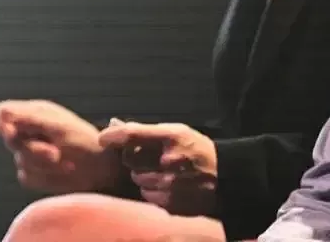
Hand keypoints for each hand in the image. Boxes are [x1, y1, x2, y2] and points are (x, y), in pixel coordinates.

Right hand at [0, 99, 121, 193]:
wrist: (103, 171)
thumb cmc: (85, 143)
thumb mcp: (59, 127)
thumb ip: (29, 119)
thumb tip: (2, 114)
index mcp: (35, 113)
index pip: (3, 112)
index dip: (0, 122)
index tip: (11, 133)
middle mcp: (29, 132)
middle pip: (11, 140)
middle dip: (34, 150)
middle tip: (56, 155)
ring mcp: (30, 153)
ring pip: (20, 161)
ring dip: (45, 165)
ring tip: (67, 163)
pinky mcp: (33, 172)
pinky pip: (27, 177)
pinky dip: (45, 177)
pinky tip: (62, 172)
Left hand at [97, 119, 217, 215]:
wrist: (226, 178)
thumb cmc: (198, 151)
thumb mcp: (178, 132)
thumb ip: (147, 131)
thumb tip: (115, 125)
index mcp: (172, 137)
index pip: (133, 134)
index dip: (113, 136)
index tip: (103, 138)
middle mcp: (169, 161)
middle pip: (130, 160)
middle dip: (135, 159)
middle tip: (149, 158)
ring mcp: (169, 185)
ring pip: (138, 180)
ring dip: (144, 176)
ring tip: (163, 173)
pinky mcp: (170, 204)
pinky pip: (148, 196)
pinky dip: (153, 192)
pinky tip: (169, 186)